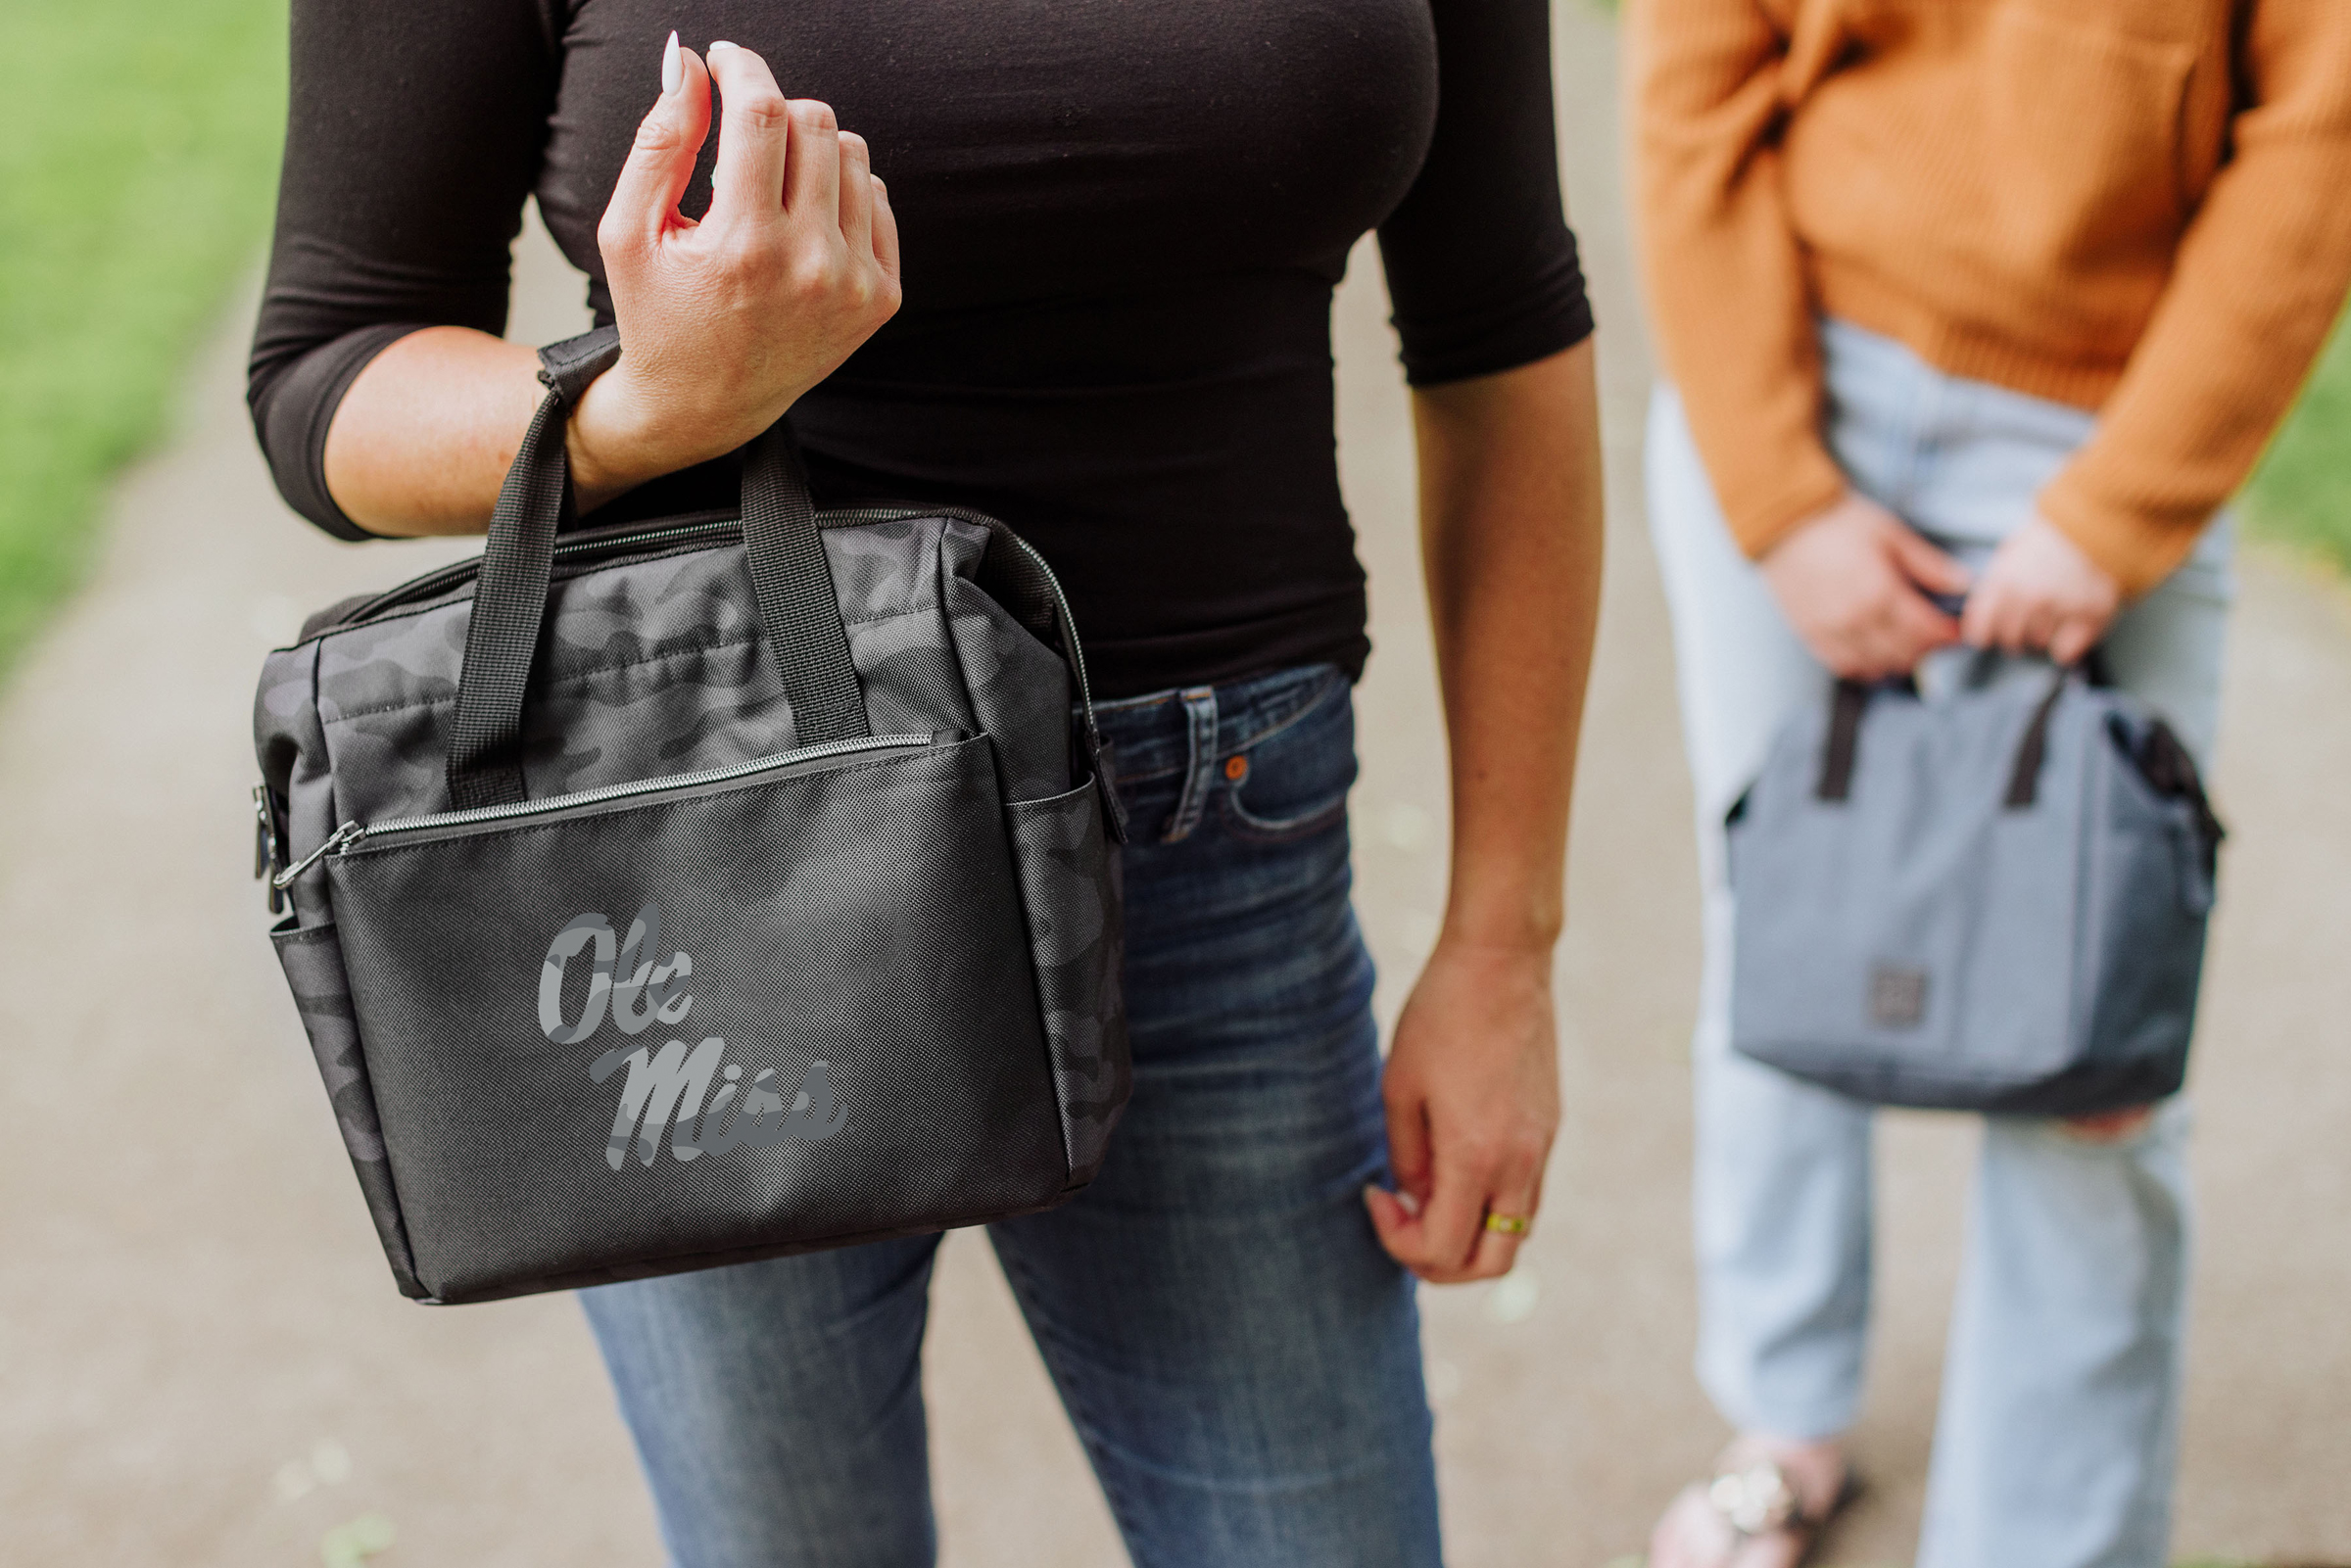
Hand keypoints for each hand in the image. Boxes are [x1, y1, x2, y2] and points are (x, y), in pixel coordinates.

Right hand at [569, 36, 902, 508]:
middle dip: (772, 109)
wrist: (704, 406)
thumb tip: (690, 61)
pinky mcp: (881, 298)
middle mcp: (809, 266)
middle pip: (815, 122)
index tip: (724, 60)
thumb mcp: (629, 231)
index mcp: (743, 247)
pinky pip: (875, 197)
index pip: (763, 114)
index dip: (743, 68)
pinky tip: (800, 219)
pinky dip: (838, 190)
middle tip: (738, 134)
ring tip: (767, 185)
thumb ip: (659, 140)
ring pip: (852, 152)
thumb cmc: (658, 315)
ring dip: (808, 147)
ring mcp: (855, 285)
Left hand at [1365, 938, 1559, 1283]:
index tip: (1374, 1195)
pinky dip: (1488, 1204)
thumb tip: (1417, 1200)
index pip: (1442, 1251)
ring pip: (1514, 1233)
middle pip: (1490, 1264)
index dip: (1397, 1242)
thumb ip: (1407, 1158)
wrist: (1502, 963)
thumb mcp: (1399, 1088)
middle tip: (1402, 1225)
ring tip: (1425, 1194)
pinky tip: (1454, 1166)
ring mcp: (1542, 1148)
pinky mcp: (1549, 1128)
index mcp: (1476, 1157)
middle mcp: (1519, 1163)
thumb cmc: (1440, 1016)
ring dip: (1467, 1234)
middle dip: (1439, 1264)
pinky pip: (1524, 1195)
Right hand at [1760, 492, 1970, 679]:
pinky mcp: (1810, 634)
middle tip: (1934, 637)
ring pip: (1874, 666)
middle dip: (1926, 649)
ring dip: (1896, 662)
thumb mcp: (1890, 534)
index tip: (1956, 630)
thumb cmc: (1839, 522)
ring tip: (1906, 646)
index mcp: (1880, 592)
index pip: (1925, 631)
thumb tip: (1964, 585)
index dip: (1946, 635)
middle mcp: (1856, 619)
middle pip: (1903, 654)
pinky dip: (1865, 667)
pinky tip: (1874, 655)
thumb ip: (1928, 564)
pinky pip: (1843, 666)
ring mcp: (1831, 631)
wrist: (1783, 522)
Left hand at [1960, 515, 2121, 665]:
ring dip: (2042, 634)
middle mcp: (2029, 598)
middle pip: (2010, 640)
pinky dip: (2066, 645)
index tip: (1987, 636)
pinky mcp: (2090, 615)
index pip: (1980, 629)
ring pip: (2039, 642)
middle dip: (2014, 635)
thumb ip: (1995, 585)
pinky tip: (2070, 628)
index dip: (1984, 634)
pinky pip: (2066, 650)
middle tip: (2024, 624)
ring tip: (2053, 613)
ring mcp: (2060, 608)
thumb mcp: (2011, 552)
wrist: (2098, 522)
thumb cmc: (2053, 535)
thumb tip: (1981, 614)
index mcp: (2004, 581)